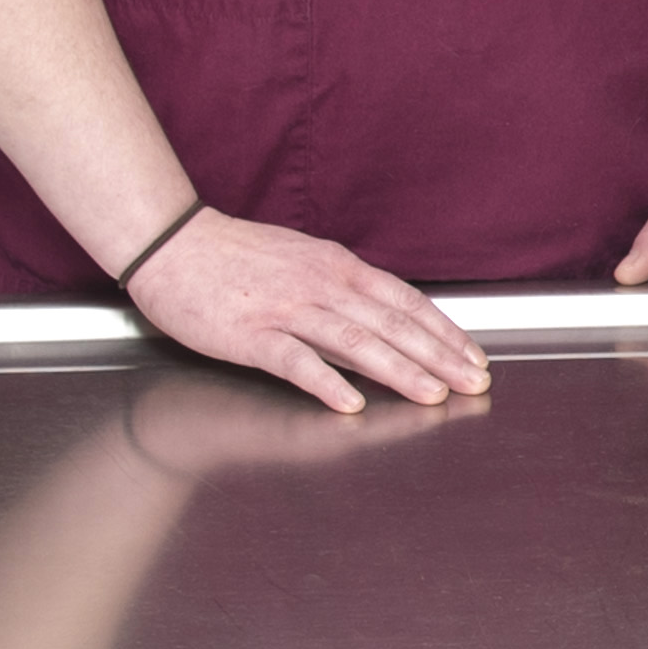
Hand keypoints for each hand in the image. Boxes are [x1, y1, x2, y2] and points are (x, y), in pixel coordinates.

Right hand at [128, 210, 491, 411]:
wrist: (173, 244)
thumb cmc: (236, 256)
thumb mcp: (302, 261)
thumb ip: (343, 291)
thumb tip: (386, 322)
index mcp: (337, 266)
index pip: (405, 301)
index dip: (444, 331)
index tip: (474, 357)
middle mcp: (321, 284)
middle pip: (392, 323)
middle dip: (438, 356)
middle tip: (473, 385)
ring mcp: (287, 308)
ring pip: (356, 340)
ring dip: (399, 370)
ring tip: (432, 396)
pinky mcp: (251, 334)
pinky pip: (295, 360)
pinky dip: (326, 382)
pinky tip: (351, 404)